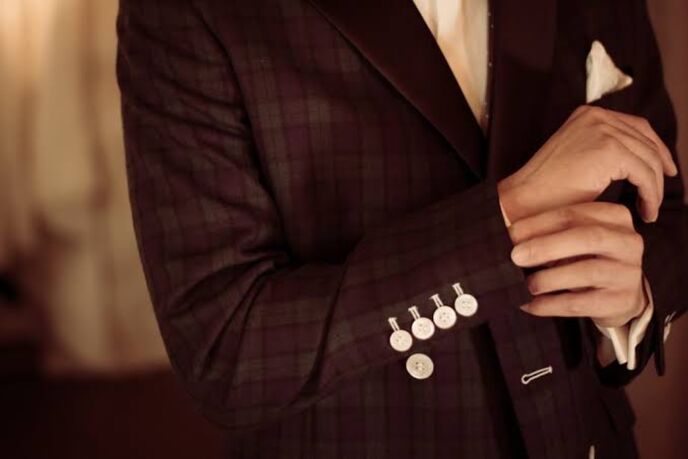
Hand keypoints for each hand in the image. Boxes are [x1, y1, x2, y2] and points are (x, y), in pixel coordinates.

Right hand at [498, 105, 676, 222]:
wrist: (525, 199)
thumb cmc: (546, 189)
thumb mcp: (578, 159)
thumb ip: (602, 151)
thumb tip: (635, 162)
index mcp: (588, 115)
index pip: (637, 127)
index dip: (657, 149)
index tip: (666, 170)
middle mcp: (597, 116)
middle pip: (647, 141)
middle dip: (660, 169)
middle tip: (660, 194)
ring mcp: (603, 130)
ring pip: (649, 160)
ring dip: (655, 189)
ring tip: (649, 210)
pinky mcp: (610, 150)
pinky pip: (645, 175)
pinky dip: (650, 195)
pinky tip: (645, 211)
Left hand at [508, 202, 647, 326]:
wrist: (621, 295)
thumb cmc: (589, 259)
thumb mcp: (576, 238)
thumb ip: (551, 231)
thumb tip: (511, 236)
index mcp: (615, 217)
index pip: (573, 214)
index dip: (539, 223)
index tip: (512, 233)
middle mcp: (627, 242)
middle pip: (586, 237)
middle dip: (546, 246)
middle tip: (516, 256)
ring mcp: (628, 272)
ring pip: (586, 272)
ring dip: (549, 278)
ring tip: (528, 284)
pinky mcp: (622, 300)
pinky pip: (581, 302)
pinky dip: (551, 304)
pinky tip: (532, 304)